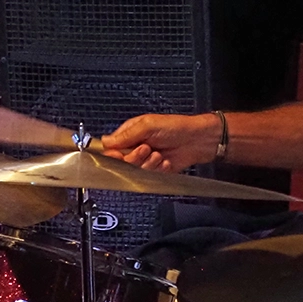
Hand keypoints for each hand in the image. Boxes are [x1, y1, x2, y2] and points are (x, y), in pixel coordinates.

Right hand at [100, 113, 218, 172]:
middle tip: (146, 149)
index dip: (113, 154)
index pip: (111, 147)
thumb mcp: (148, 125)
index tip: (118, 155)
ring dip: (149, 164)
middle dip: (135, 158)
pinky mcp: (155, 170)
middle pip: (122, 162)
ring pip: (136, 171)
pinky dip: (159, 170)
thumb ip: (126, 134)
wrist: (197, 140)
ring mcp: (146, 159)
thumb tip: (105, 140)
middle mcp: (136, 147)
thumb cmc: (176, 127)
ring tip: (159, 154)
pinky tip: (165, 161)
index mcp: (131, 133)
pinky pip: (150, 176)